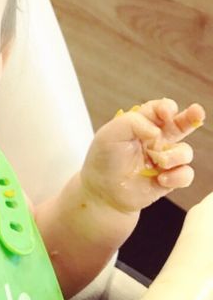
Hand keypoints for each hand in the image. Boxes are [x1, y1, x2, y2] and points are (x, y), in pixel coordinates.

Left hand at [81, 98, 205, 213]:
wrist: (102, 191)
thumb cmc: (104, 160)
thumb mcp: (109, 134)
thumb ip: (132, 123)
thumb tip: (157, 131)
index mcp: (141, 125)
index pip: (159, 110)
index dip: (166, 108)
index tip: (166, 114)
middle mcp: (156, 140)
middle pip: (181, 123)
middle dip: (192, 116)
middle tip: (197, 112)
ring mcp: (164, 159)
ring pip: (185, 151)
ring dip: (175, 156)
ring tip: (159, 162)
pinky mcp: (169, 178)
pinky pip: (186, 174)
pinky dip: (177, 176)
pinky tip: (160, 179)